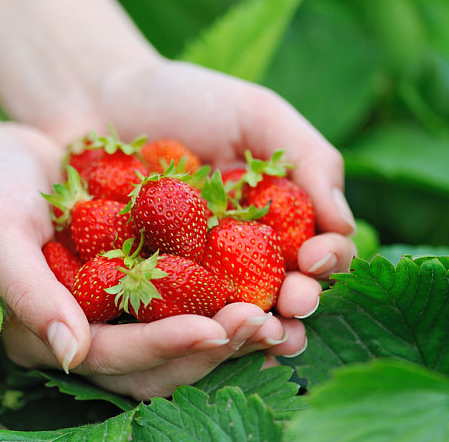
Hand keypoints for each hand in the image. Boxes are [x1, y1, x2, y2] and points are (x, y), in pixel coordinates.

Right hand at [0, 122, 283, 399]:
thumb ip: (29, 294)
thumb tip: (71, 355)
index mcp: (48, 337)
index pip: (114, 356)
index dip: (164, 346)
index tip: (215, 329)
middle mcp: (84, 335)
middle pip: (156, 363)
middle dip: (209, 349)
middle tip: (261, 325)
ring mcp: (111, 312)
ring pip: (179, 341)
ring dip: (228, 332)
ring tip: (278, 311)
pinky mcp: (134, 283)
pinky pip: (186, 301)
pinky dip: (223, 296)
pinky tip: (263, 280)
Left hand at [39, 58, 356, 357]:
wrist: (104, 98)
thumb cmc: (188, 100)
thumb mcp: (257, 114)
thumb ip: (309, 159)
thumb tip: (345, 224)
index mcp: (277, 223)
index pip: (318, 255)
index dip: (327, 263)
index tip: (315, 257)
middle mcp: (241, 259)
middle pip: (280, 298)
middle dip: (293, 308)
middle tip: (293, 305)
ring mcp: (193, 278)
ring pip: (230, 320)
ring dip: (249, 333)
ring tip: (255, 331)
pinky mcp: (144, 289)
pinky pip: (168, 320)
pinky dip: (185, 333)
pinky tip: (198, 337)